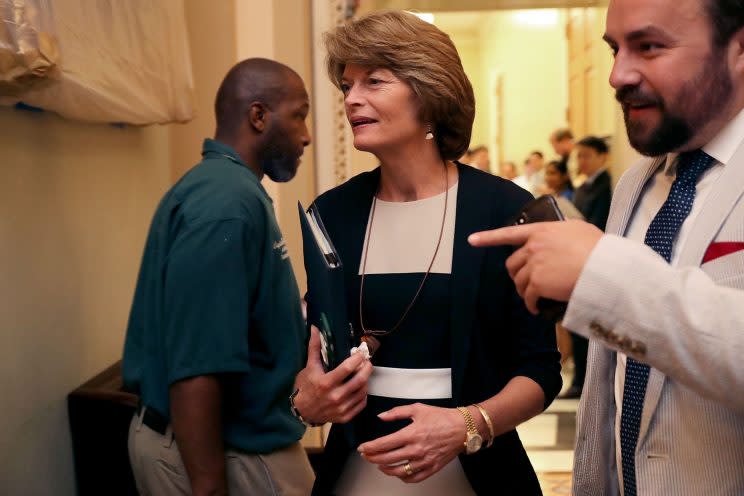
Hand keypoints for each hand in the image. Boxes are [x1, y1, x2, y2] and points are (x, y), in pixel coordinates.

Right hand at [293, 326, 372, 423]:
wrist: (302, 411)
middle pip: (359, 380)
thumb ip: (314, 347)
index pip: (348, 368)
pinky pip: (361, 404)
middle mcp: (335, 397)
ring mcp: (341, 409)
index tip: (361, 353)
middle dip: (367, 368)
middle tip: (367, 362)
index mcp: (325, 383)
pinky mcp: (345, 417)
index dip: (358, 358)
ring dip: (366, 381)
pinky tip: (360, 387)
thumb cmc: (305, 386)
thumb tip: (314, 328)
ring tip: (364, 373)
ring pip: (362, 392)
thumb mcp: (309, 366)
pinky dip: (363, 394)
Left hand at [358, 403, 464, 482]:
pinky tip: (398, 472)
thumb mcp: (417, 408)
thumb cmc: (442, 417)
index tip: (362, 448)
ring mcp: (423, 461)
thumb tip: (381, 416)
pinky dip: (402, 477)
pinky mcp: (431, 468)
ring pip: (398, 471)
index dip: (369, 447)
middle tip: (366, 456)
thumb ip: (396, 412)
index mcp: (411, 434)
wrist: (463, 428)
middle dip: (372, 458)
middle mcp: (416, 449)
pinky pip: (413, 478)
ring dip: (385, 469)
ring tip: (379, 465)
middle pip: (387, 459)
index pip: (383, 444)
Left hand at [468, 220, 602, 313]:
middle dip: (516, 274)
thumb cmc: (600, 250)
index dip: (488, 237)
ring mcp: (534, 264)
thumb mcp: (580, 229)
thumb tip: (560, 232)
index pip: (509, 233)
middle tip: (525, 283)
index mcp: (542, 230)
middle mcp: (534, 246)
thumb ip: (563, 230)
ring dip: (524, 291)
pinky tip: (536, 309)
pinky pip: (528, 297)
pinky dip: (531, 305)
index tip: (471, 240)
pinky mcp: (537, 283)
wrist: (606, 268)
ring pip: (518, 281)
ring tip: (533, 298)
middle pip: (512, 263)